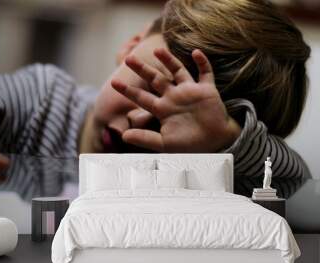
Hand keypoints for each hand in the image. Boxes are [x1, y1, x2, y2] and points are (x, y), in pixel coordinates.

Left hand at [111, 48, 240, 151]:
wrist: (215, 143)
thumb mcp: (164, 143)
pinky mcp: (207, 90)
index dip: (128, 90)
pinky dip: (202, 62)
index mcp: (163, 109)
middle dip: (142, 69)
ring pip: (177, 71)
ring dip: (169, 60)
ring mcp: (190, 92)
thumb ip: (145, 139)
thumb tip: (123, 136)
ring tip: (157, 50)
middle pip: (155, 79)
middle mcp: (174, 97)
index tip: (114, 82)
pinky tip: (196, 52)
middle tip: (129, 58)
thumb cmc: (189, 145)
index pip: (142, 97)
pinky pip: (205, 73)